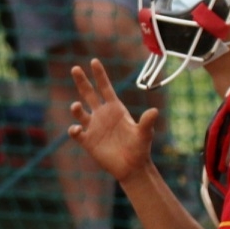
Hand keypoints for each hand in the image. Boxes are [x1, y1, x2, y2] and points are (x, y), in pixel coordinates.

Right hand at [67, 58, 156, 181]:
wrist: (132, 167)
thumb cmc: (140, 148)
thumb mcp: (145, 134)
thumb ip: (147, 122)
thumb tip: (154, 111)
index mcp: (115, 109)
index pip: (105, 88)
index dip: (100, 75)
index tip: (94, 61)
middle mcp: (102, 115)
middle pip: (89, 94)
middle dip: (82, 81)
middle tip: (75, 68)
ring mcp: (93, 127)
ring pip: (80, 112)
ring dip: (76, 108)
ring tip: (76, 106)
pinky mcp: (87, 141)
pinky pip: (76, 132)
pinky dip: (75, 129)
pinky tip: (78, 129)